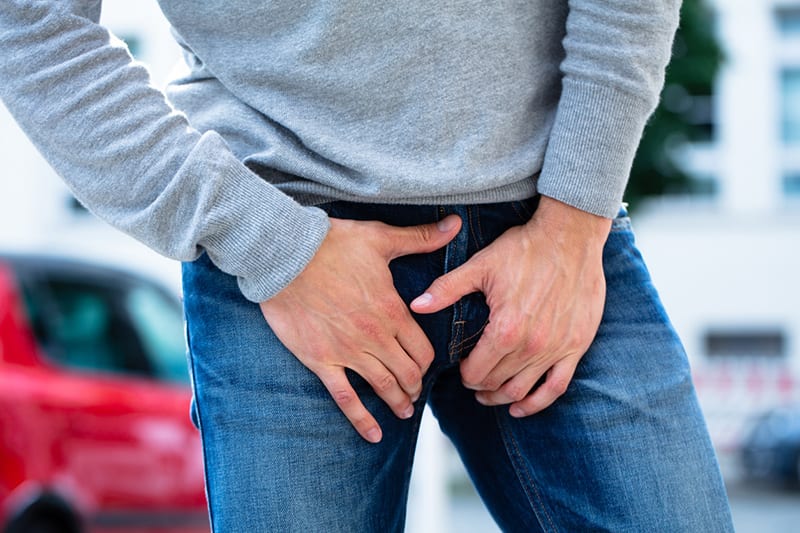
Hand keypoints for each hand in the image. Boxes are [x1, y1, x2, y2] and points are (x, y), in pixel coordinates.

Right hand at [259, 215, 461, 442]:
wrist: (284, 255)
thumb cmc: (332, 244)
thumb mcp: (380, 238)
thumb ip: (420, 238)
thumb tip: (454, 224)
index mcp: (392, 311)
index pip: (422, 349)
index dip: (428, 363)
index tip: (426, 367)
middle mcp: (374, 337)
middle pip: (407, 373)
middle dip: (415, 386)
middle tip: (416, 392)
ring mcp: (347, 351)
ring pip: (383, 386)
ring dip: (398, 402)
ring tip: (404, 412)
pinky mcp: (320, 359)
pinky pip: (345, 397)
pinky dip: (361, 418)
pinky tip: (373, 434)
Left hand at [411, 197, 610, 416]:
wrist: (571, 236)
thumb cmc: (525, 248)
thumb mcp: (481, 265)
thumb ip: (447, 289)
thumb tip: (416, 305)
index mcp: (506, 329)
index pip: (476, 372)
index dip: (464, 374)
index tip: (460, 368)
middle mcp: (532, 346)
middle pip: (496, 383)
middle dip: (479, 385)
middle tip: (471, 380)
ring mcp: (556, 349)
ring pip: (522, 390)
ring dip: (501, 397)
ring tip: (489, 394)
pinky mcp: (576, 346)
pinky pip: (556, 387)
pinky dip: (537, 402)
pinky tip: (520, 406)